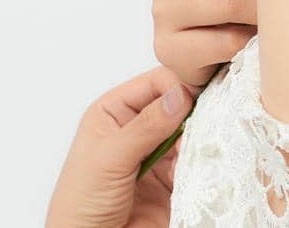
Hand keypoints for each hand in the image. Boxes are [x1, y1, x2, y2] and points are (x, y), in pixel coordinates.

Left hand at [46, 66, 195, 227]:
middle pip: (178, 105)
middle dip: (194, 113)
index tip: (195, 100)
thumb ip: (146, 126)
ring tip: (204, 148)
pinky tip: (202, 166)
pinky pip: (196, 161)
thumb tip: (180, 95)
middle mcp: (137, 128)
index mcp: (113, 113)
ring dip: (200, 139)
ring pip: (191, 133)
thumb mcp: (109, 159)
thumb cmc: (81, 205)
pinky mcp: (172, 179)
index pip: (155, 83)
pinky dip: (204, 161)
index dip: (178, 86)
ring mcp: (157, 154)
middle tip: (207, 123)